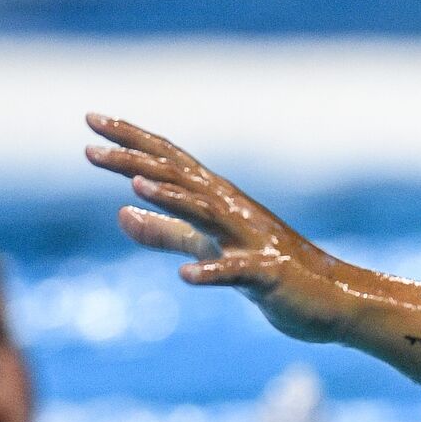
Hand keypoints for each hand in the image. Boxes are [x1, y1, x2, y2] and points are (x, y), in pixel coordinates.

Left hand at [84, 113, 347, 342]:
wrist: (330, 299)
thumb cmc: (266, 271)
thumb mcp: (206, 247)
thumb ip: (165, 231)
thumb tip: (120, 213)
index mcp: (215, 201)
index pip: (166, 162)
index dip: (129, 141)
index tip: (90, 122)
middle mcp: (231, 210)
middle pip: (178, 177)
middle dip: (134, 159)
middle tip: (90, 145)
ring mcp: (251, 240)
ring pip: (208, 214)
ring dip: (174, 200)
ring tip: (136, 187)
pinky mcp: (266, 274)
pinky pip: (236, 272)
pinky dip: (212, 271)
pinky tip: (186, 276)